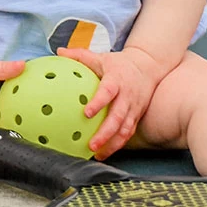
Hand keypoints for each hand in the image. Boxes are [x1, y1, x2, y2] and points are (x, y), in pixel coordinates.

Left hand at [58, 45, 165, 159]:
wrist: (148, 67)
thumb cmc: (118, 64)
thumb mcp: (100, 56)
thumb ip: (79, 55)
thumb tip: (58, 52)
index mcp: (116, 80)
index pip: (107, 92)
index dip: (98, 102)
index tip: (86, 113)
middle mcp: (127, 97)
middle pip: (118, 118)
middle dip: (105, 133)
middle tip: (91, 145)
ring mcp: (133, 109)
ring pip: (125, 130)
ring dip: (112, 144)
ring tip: (97, 154)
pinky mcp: (136, 117)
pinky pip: (128, 133)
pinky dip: (118, 144)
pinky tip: (105, 153)